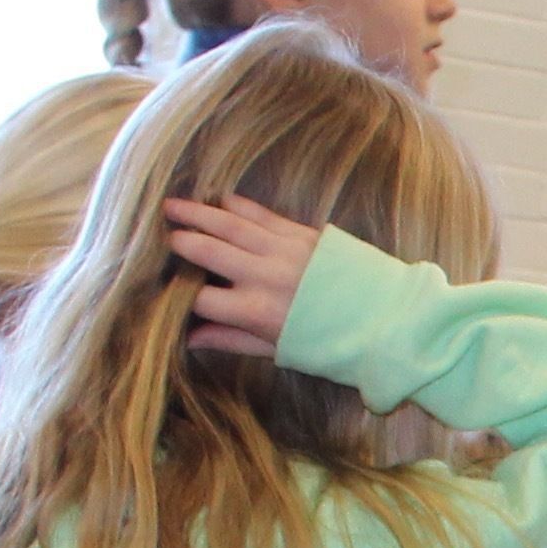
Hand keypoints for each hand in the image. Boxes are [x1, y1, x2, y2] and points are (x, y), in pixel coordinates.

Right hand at [166, 194, 323, 355]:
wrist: (385, 319)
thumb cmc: (329, 343)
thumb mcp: (278, 349)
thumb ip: (231, 339)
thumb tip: (187, 338)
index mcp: (256, 311)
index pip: (201, 299)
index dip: (177, 293)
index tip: (162, 286)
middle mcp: (265, 276)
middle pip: (208, 251)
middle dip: (181, 241)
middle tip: (161, 236)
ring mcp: (283, 250)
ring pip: (229, 224)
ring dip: (198, 212)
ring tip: (172, 205)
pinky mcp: (302, 234)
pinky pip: (261, 213)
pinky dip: (237, 204)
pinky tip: (219, 198)